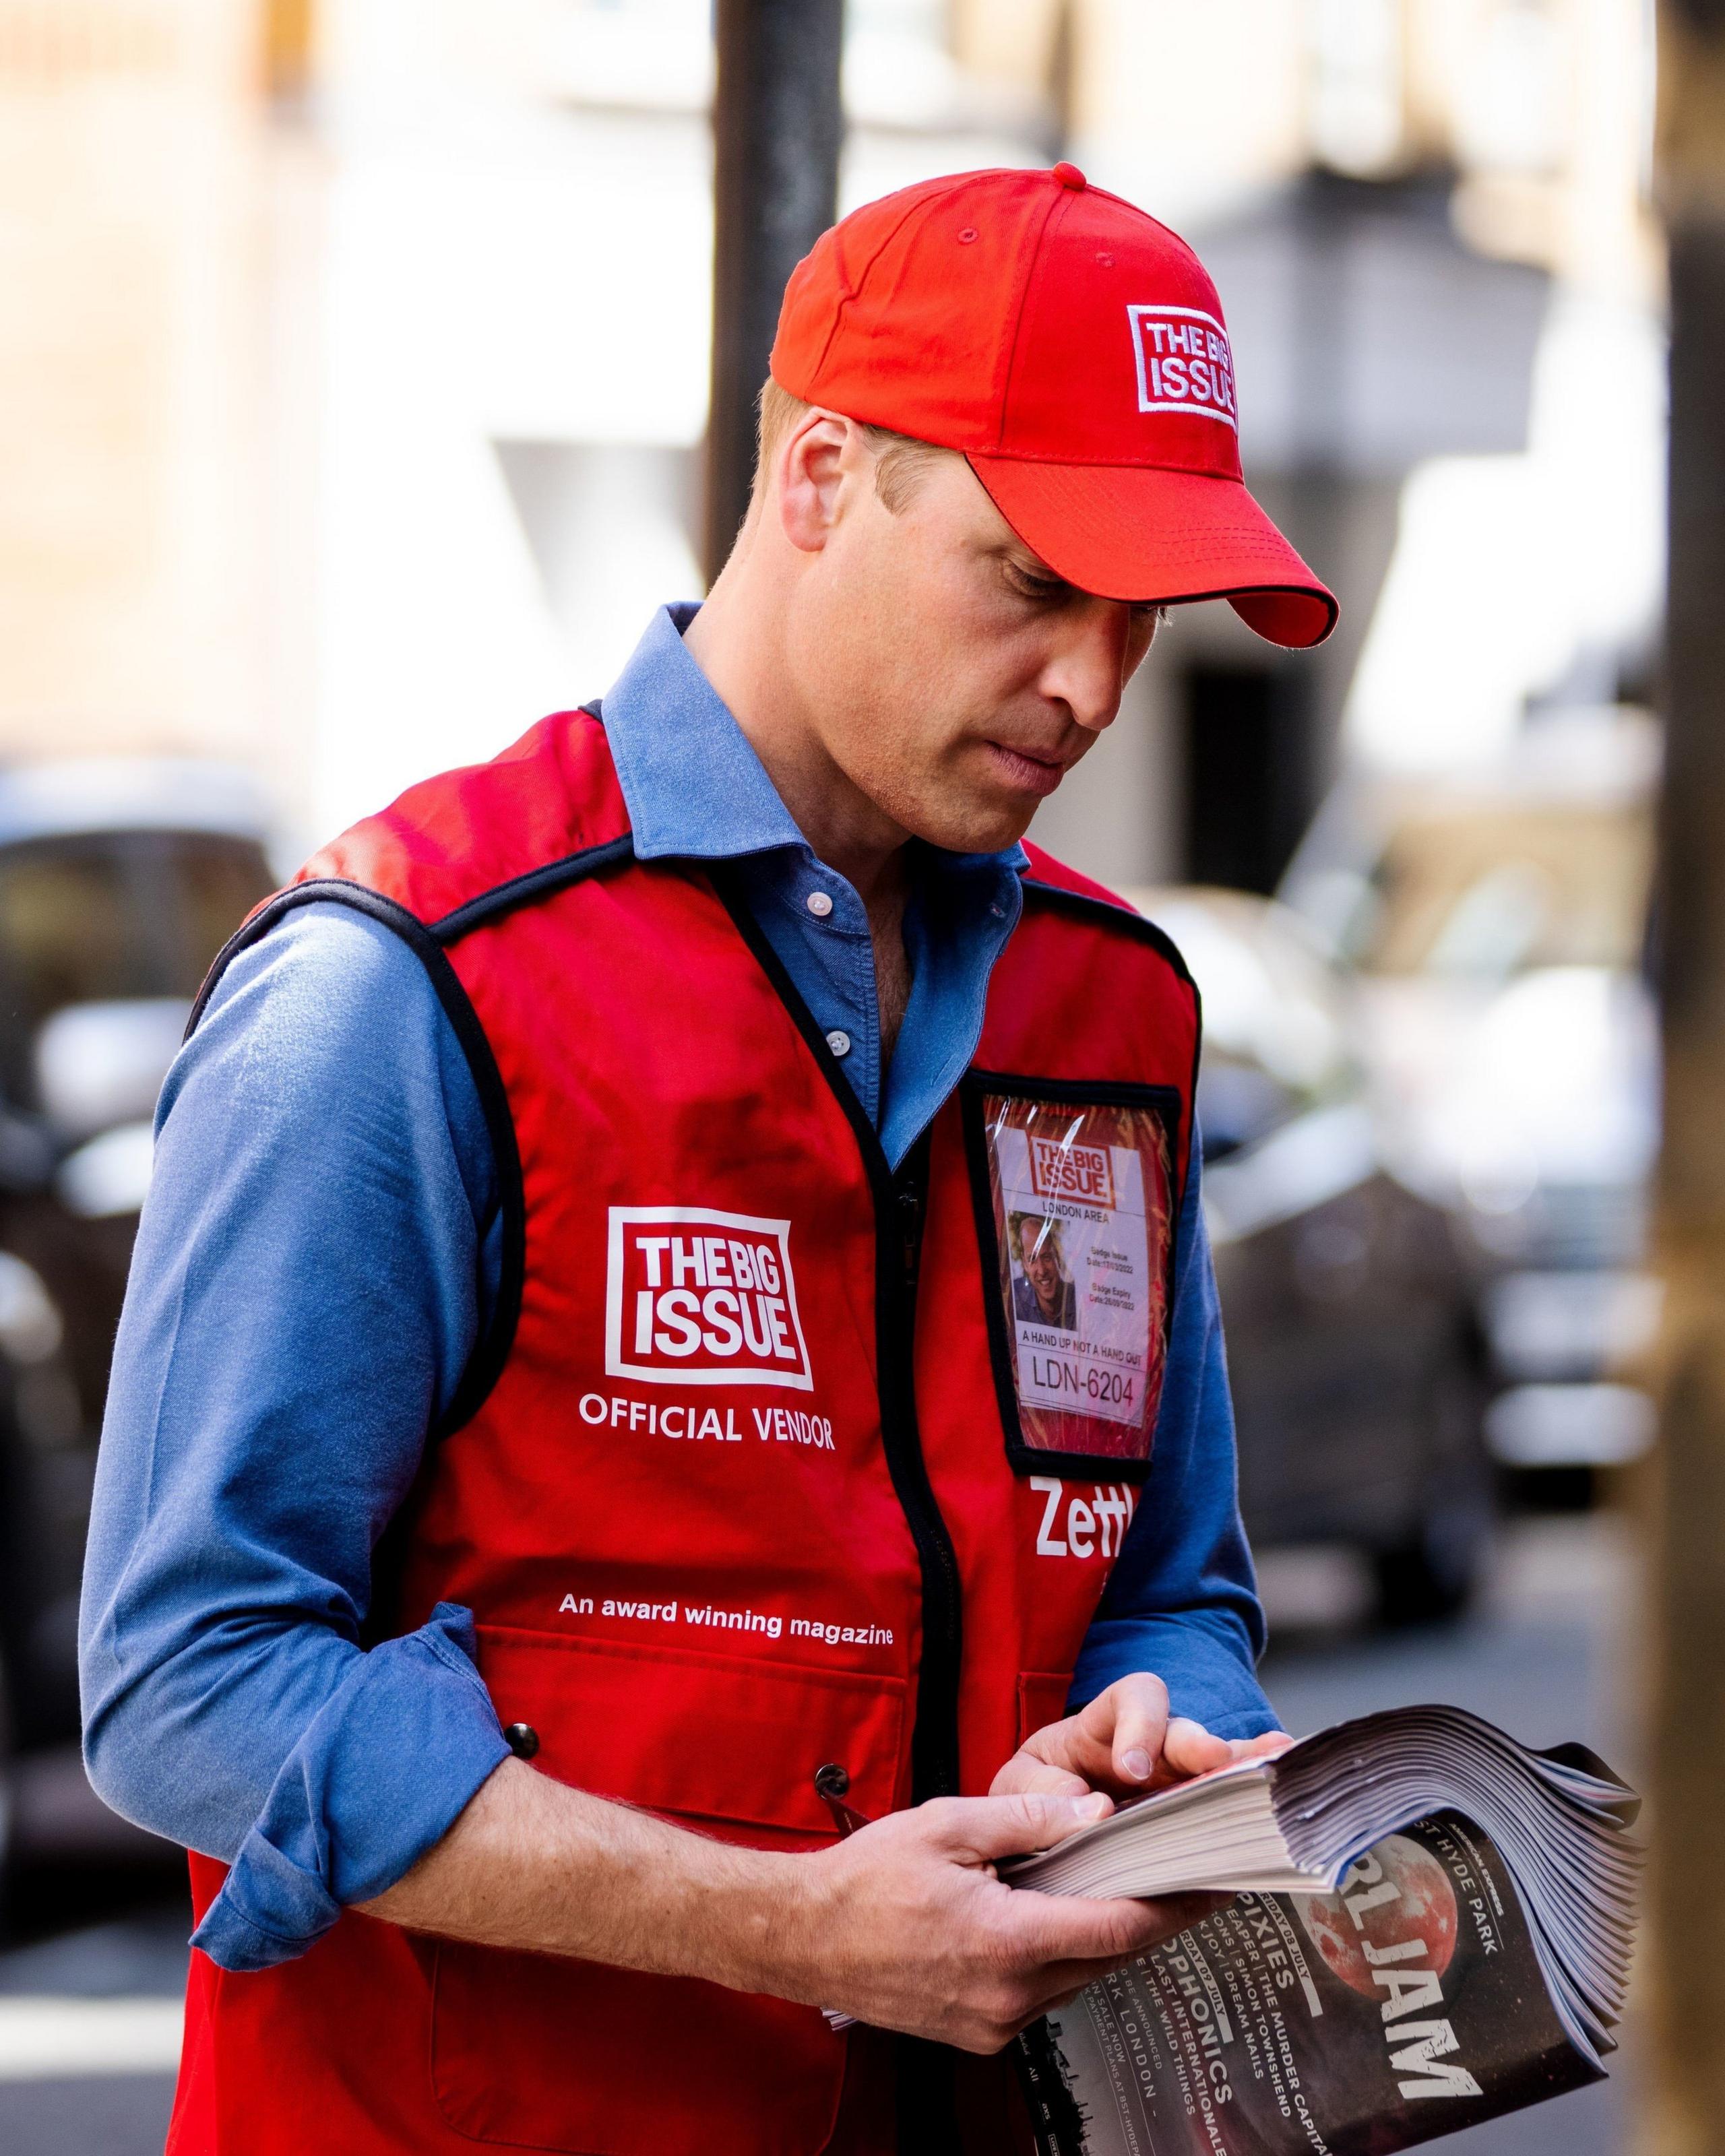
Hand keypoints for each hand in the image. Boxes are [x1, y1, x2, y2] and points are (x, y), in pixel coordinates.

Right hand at [781, 1790, 1218, 2052]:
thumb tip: (1095, 1812)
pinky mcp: (977, 2032)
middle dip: (1146, 1918)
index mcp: (1006, 1942)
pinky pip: (1041, 1993)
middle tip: (1180, 1878)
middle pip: (1106, 1958)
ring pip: (1076, 1978)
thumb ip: (1027, 1820)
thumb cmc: (865, 1879)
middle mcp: (1008, 1996)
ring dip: (1102, 1939)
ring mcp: (992, 2022)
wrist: (802, 1937)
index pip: (1117, 1930)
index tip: (1210, 1886)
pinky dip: (1060, 1957)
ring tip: (1123, 1890)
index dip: (1171, 1907)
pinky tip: (1055, 1919)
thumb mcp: (948, 1826)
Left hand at [989, 1673, 1293, 1807]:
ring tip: (1277, 1761)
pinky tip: (1283, 1783)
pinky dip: (1252, 1794)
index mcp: (1102, 1728)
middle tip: (1215, 1761)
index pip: (1132, 1699)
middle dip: (1199, 1744)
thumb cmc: (1033, 1795)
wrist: (1039, 1833)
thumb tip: (1084, 1807)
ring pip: (1215, 1764)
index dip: (1139, 1726)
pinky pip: (1227, 1801)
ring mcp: (1178, 1781)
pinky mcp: (1194, 1817)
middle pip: (1183, 1730)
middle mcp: (1150, 1746)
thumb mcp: (1019, 1788)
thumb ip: (1039, 1792)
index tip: (1132, 1770)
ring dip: (1241, 1765)